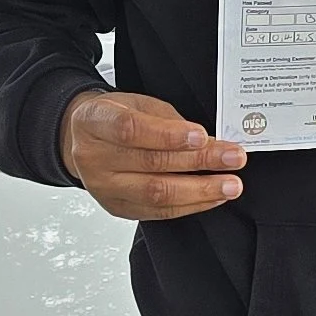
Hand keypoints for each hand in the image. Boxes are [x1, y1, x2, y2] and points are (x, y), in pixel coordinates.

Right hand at [60, 89, 244, 220]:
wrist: (83, 140)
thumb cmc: (114, 117)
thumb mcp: (136, 104)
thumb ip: (167, 121)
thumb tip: (206, 141)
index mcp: (95, 121)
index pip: (130, 130)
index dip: (168, 135)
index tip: (202, 136)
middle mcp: (94, 157)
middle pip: (150, 163)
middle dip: (199, 162)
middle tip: (233, 158)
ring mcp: (103, 187)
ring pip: (156, 194)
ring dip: (200, 190)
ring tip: (229, 184)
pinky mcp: (117, 207)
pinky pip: (157, 212)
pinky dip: (190, 205)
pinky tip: (212, 197)